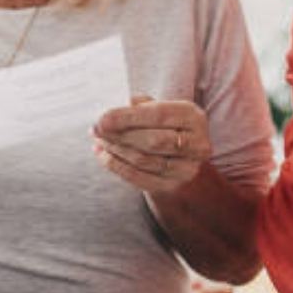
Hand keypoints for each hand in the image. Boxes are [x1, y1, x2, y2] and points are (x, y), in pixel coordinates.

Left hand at [92, 96, 211, 194]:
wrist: (181, 155)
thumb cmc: (165, 124)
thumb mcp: (158, 108)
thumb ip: (139, 107)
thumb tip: (111, 117)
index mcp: (193, 117)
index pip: (159, 115)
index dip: (128, 117)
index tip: (102, 119)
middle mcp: (197, 144)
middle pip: (153, 141)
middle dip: (119, 135)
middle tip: (95, 130)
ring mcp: (187, 168)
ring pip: (144, 160)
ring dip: (116, 150)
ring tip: (99, 140)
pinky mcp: (173, 185)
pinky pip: (139, 178)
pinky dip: (117, 166)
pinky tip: (103, 155)